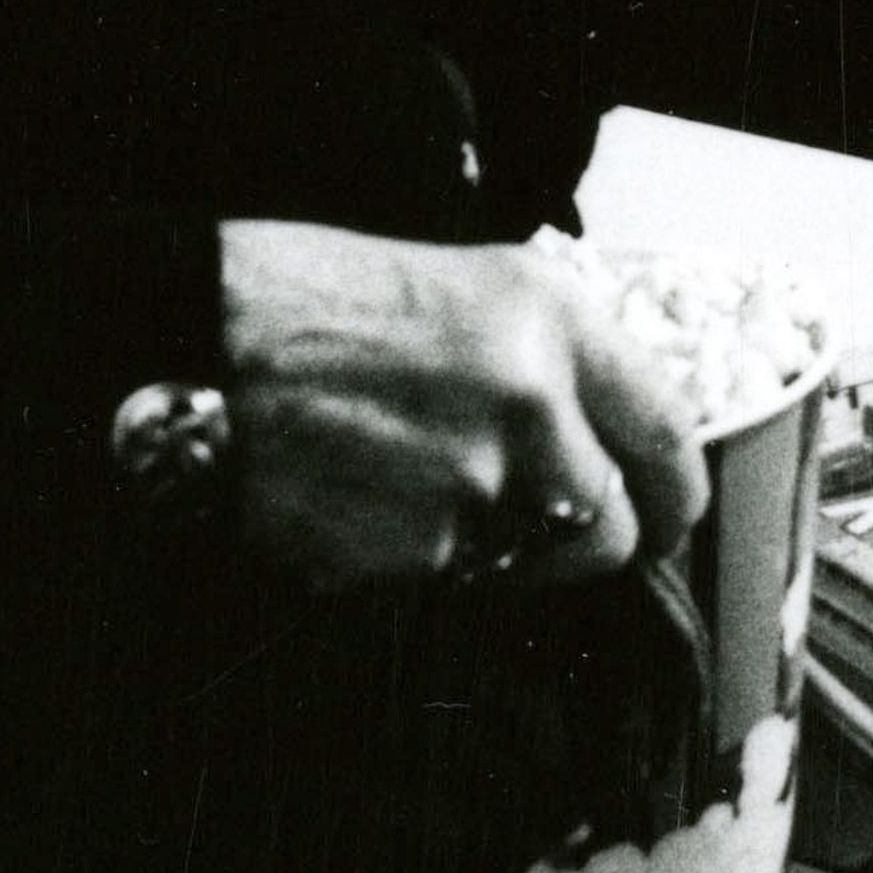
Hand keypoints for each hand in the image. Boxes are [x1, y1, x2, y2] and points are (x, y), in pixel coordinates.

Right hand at [214, 221, 707, 596]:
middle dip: (582, 544)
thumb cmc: (323, 300)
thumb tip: (613, 447)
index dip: (673, 497)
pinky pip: (447, 584)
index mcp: (558, 324)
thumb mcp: (472, 288)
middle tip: (533, 527)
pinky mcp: (411, 554)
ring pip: (528, 567)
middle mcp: (535, 407)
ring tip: (421, 495)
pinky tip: (365, 508)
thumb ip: (557, 366)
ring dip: (495, 553)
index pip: (671, 440)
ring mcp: (475, 488)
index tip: (661, 517)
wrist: (199, 339)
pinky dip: (418, 564)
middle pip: (613, 532)